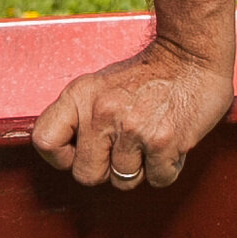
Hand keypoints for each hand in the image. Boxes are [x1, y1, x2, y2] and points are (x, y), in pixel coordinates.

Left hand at [33, 36, 231, 194]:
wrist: (192, 56)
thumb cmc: (148, 75)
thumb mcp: (100, 85)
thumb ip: (80, 116)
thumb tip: (66, 152)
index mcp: (80, 96)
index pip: (45, 141)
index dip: (61, 157)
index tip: (78, 154)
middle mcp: (102, 113)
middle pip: (86, 175)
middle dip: (106, 170)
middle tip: (124, 148)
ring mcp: (132, 129)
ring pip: (124, 181)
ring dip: (140, 168)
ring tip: (150, 139)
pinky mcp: (163, 142)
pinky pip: (157, 179)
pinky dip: (166, 168)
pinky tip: (168, 143)